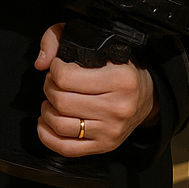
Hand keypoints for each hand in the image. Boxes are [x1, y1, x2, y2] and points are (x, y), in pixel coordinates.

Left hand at [35, 24, 156, 156]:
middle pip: (61, 101)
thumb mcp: (99, 43)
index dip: (54, 68)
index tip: (58, 66)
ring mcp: (110, 131)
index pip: (67, 77)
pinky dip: (47, 136)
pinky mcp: (104, 146)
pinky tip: (45, 122)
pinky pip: (66, 148)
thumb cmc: (120, 68)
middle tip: (53, 81)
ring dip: (47, 110)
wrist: (147, 97)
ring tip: (52, 100)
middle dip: (49, 87)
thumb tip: (41, 62)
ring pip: (60, 124)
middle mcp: (117, 107)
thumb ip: (60, 39)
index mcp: (119, 79)